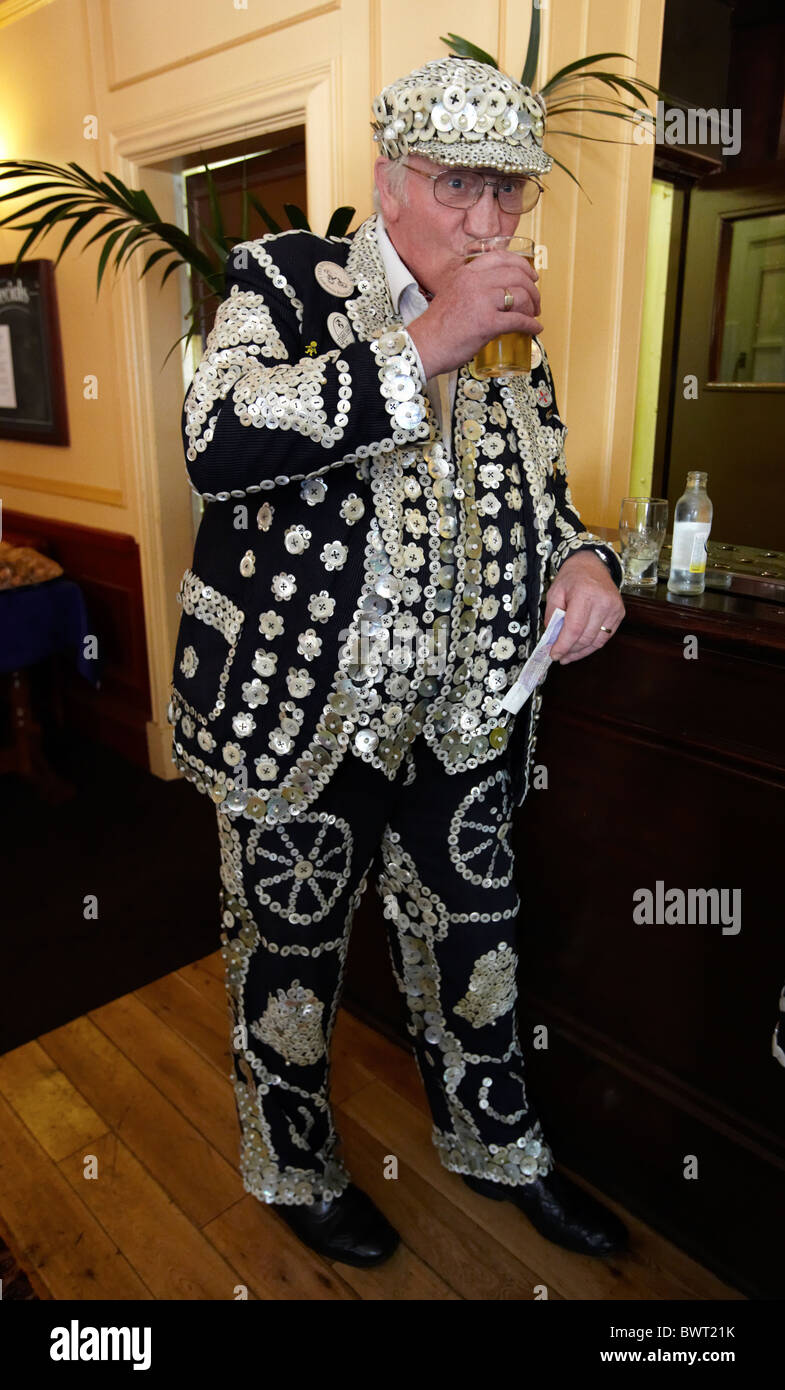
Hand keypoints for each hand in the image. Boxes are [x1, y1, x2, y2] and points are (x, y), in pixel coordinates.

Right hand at [407, 250, 542, 378]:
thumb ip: (471, 287)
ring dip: (533, 307)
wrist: (423, 346)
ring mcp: (482, 302)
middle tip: (535, 302)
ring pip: (520, 296)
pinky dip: (531, 325)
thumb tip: (496, 292)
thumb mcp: (452, 293)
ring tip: (533, 316)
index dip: (522, 266)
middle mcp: (475, 282)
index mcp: (467, 273)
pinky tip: (534, 329)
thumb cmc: (437, 326)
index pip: (502, 258)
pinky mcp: (487, 323)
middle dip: (532, 289)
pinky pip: (518, 320)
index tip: (531, 276)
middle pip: (516, 276)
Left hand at [544, 552, 624, 663]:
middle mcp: (603, 602)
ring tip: (568, 656)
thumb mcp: (554, 592)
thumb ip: (552, 616)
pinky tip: (580, 648)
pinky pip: (605, 637)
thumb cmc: (572, 578)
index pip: (574, 628)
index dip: (563, 645)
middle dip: (570, 651)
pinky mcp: (619, 614)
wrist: (592, 565)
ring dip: (581, 652)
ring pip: (597, 641)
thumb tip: (552, 639)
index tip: (554, 654)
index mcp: (585, 594)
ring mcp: (614, 608)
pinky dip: (591, 645)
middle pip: (586, 637)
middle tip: (559, 656)